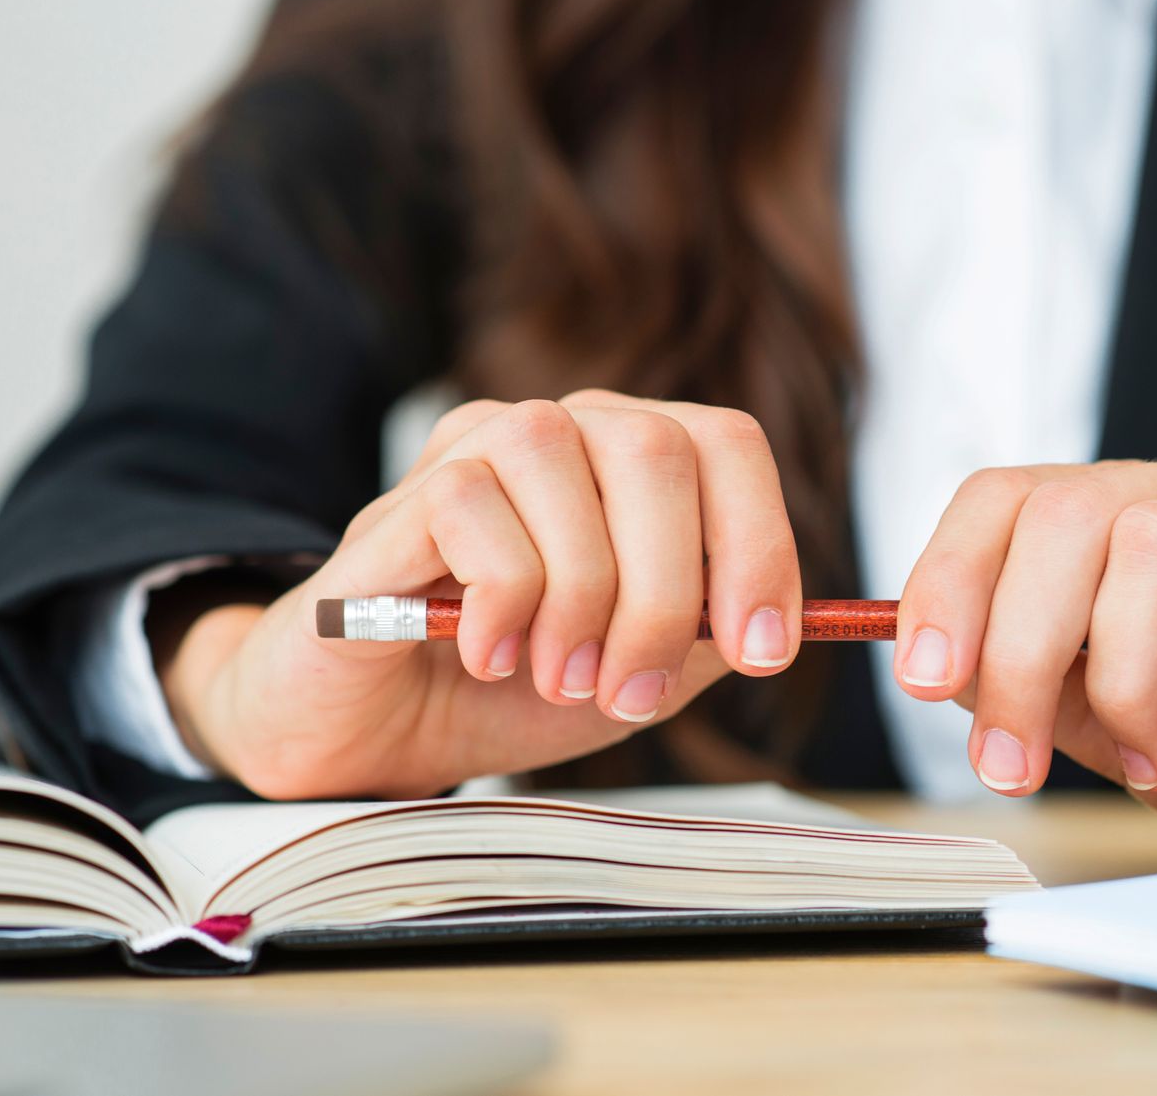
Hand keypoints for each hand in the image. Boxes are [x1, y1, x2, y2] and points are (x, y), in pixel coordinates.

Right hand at [159, 391, 800, 799]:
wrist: (381, 727)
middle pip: (658, 452)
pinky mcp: (403, 493)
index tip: (761, 650)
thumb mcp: (643, 669)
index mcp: (634, 456)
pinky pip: (476, 512)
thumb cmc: (516, 686)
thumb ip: (710, 633)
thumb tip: (776, 624)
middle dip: (665, 593)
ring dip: (581, 602)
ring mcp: (478, 445)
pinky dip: (501, 600)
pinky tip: (488, 652)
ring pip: (568, 475)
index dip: (760, 544)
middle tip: (634, 690)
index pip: (727, 444)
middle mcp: (565, 427)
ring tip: (558, 677)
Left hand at [893, 447, 1156, 846]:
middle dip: (1017, 652)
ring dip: (1126, 674)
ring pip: (1144, 540)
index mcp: (1117, 519)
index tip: (924, 676)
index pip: (1004, 498)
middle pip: (1061, 512)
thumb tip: (932, 662)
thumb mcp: (1103, 724)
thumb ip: (1026, 681)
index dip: (947, 578)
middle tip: (1016, 763)